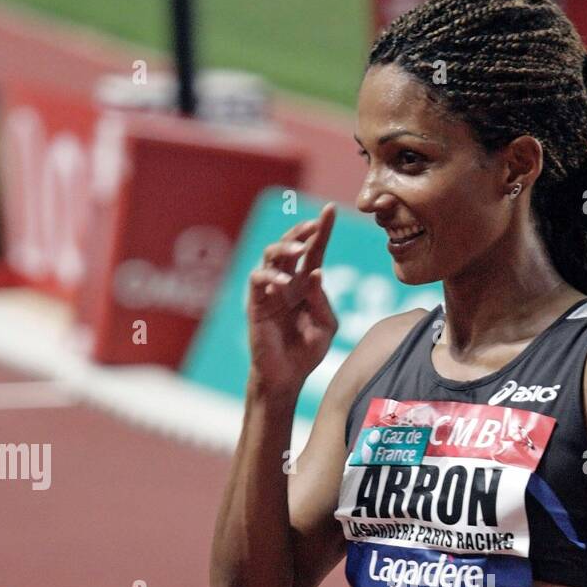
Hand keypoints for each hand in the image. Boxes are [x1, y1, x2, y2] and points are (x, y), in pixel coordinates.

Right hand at [247, 203, 338, 391]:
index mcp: (306, 284)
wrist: (286, 377)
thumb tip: (315, 273)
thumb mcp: (326, 326)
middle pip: (291, 245)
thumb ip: (322, 300)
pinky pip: (258, 279)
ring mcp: (269, 290)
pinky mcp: (255, 303)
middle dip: (301, 231)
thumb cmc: (307, 352)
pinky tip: (284, 283)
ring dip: (285, 248)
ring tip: (300, 250)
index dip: (322, 230)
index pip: (314, 250)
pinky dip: (270, 276)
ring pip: (271, 255)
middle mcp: (287, 282)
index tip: (331, 209)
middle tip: (313, 226)